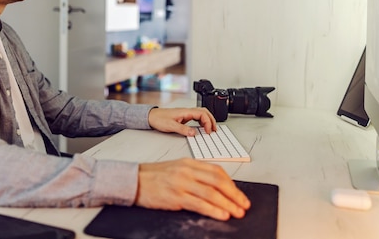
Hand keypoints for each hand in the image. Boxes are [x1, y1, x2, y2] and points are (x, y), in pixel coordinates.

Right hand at [135, 158, 250, 219]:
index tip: (239, 194)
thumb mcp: (176, 169)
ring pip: (211, 193)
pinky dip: (213, 210)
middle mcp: (187, 171)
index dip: (231, 184)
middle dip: (234, 194)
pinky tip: (222, 214)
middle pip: (218, 181)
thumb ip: (194, 175)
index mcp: (189, 163)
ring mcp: (181, 183)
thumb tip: (215, 187)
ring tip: (237, 212)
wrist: (134, 180)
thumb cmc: (154, 177)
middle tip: (244, 205)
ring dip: (228, 204)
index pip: (216, 171)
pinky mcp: (175, 196)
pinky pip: (199, 203)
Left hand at [148, 107, 216, 136]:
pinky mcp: (184, 117)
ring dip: (208, 120)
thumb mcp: (170, 126)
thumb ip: (183, 130)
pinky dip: (202, 122)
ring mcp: (186, 114)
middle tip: (214, 130)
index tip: (209, 131)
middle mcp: (187, 111)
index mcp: (185, 112)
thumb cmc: (159, 119)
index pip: (202, 113)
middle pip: (204, 112)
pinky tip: (202, 127)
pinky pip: (196, 117)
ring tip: (211, 129)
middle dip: (211, 120)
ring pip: (201, 114)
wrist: (151, 116)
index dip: (208, 122)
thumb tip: (194, 133)